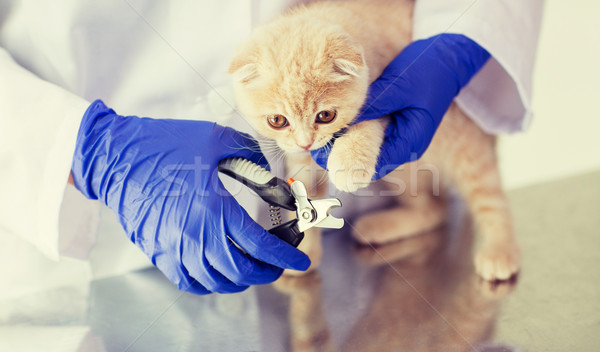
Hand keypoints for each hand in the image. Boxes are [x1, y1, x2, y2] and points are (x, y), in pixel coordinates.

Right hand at [71, 100, 309, 293]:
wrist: (115, 157)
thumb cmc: (165, 144)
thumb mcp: (216, 139)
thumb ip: (251, 154)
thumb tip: (271, 173)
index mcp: (213, 209)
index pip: (259, 245)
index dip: (286, 256)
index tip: (302, 259)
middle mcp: (194, 236)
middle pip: (241, 271)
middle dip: (267, 270)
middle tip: (279, 261)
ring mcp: (174, 248)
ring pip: (217, 282)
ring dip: (242, 278)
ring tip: (253, 265)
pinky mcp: (158, 252)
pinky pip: (190, 281)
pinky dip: (211, 282)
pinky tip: (221, 270)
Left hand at [312, 34, 489, 178]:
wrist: (449, 57)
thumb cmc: (428, 71)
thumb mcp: (398, 86)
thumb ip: (373, 105)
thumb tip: (344, 120)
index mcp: (410, 143)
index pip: (373, 166)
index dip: (345, 164)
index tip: (322, 155)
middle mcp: (405, 145)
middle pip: (368, 161)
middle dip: (342, 156)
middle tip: (316, 146)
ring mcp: (401, 136)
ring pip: (368, 149)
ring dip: (347, 144)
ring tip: (322, 136)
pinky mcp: (395, 124)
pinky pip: (372, 135)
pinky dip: (356, 131)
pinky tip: (338, 125)